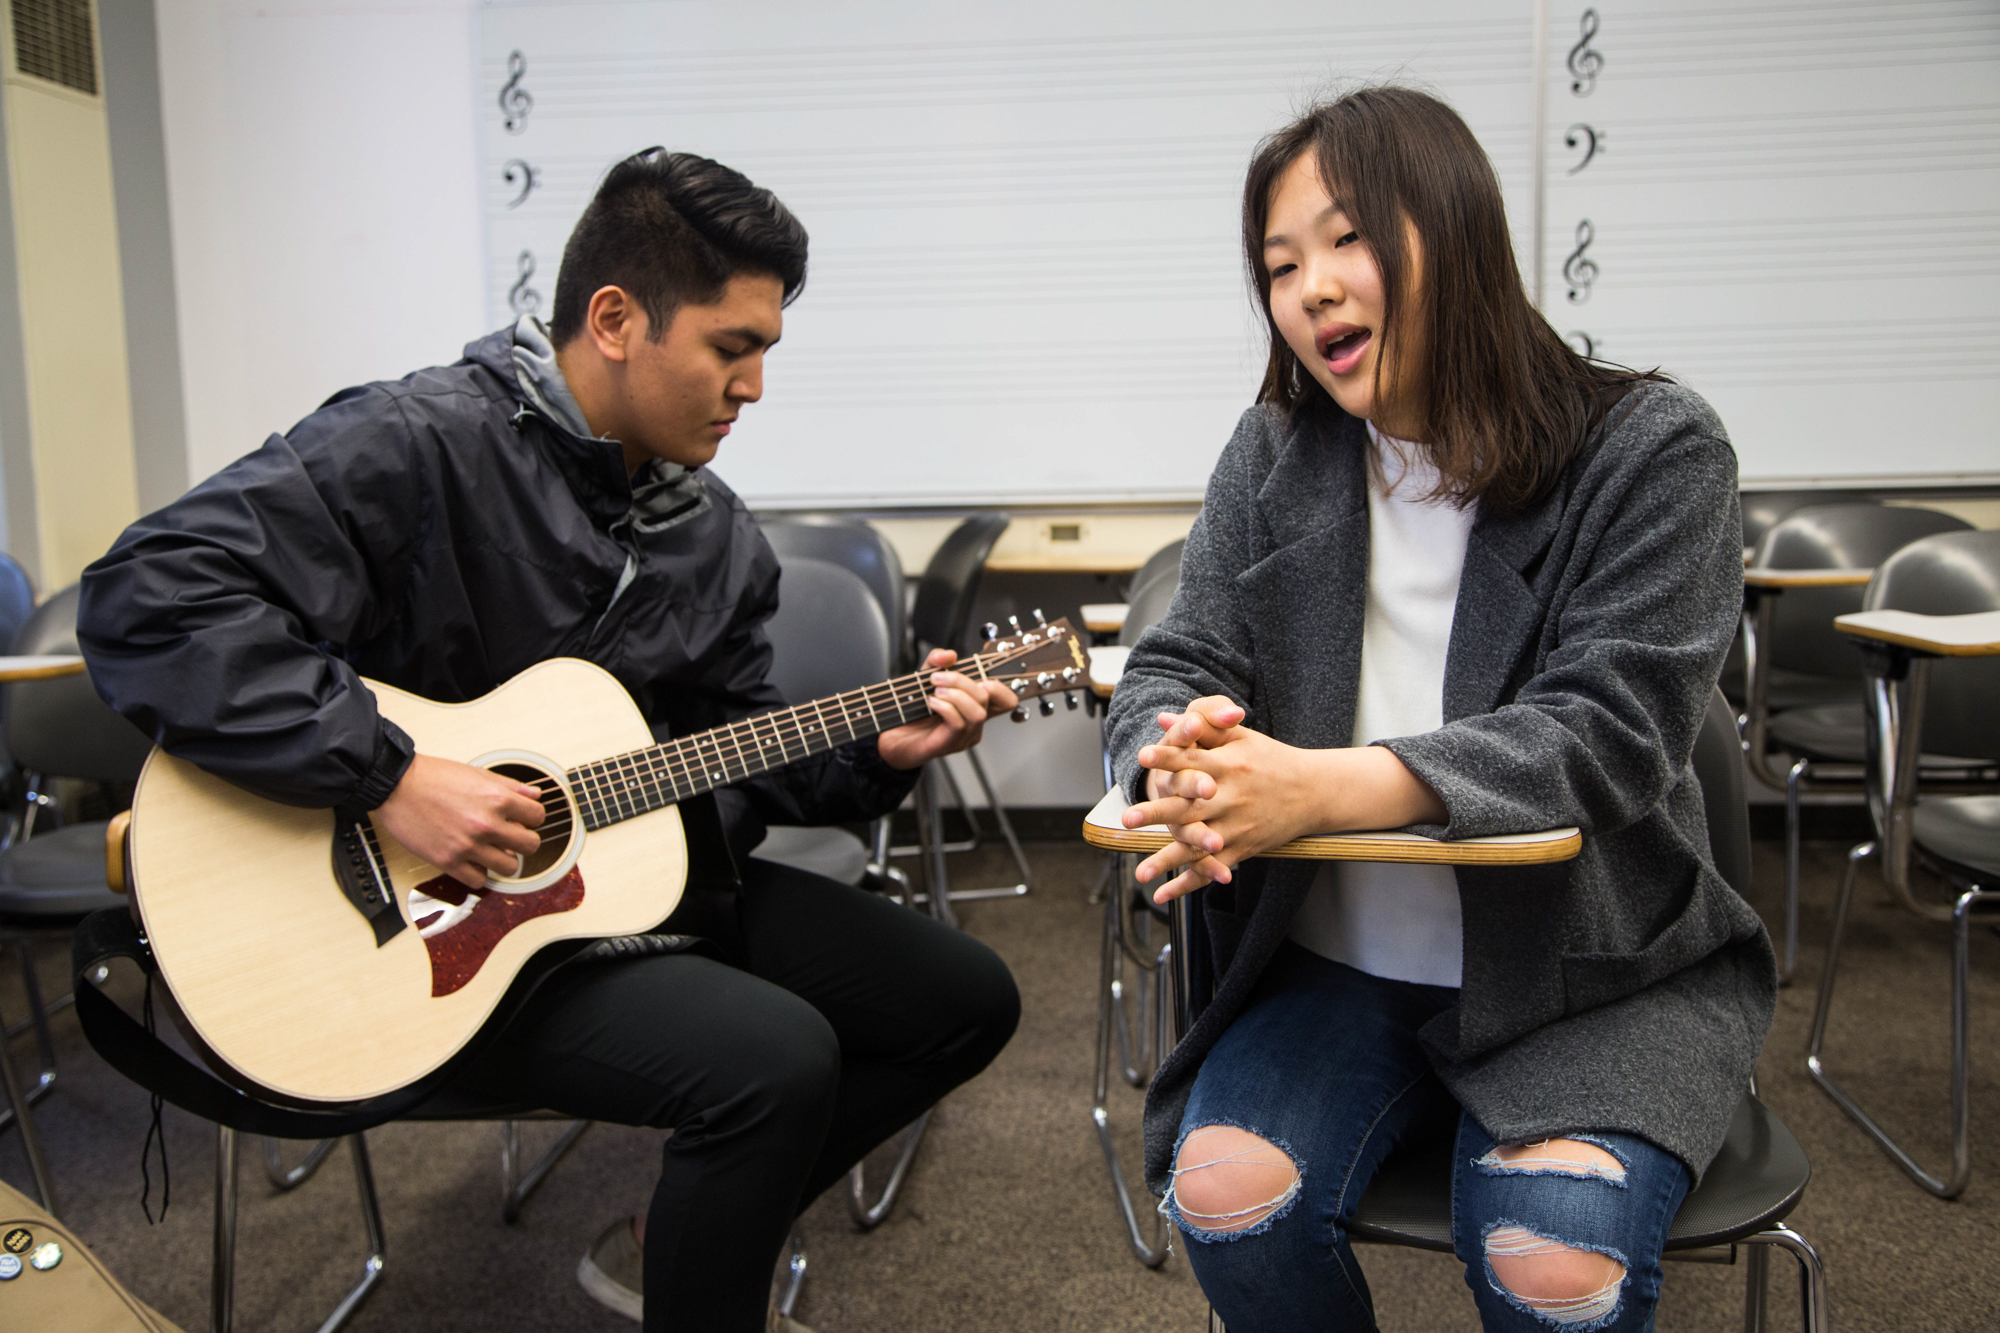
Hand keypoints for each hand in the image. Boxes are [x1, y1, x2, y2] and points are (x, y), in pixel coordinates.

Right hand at [374, 754, 546, 888]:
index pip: (538, 816)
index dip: (532, 817)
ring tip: (493, 851)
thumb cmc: (433, 777)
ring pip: (509, 867)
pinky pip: (479, 880)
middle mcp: (486, 824)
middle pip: (530, 845)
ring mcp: (468, 846)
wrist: (396, 786)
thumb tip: (535, 795)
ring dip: (504, 860)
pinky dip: (479, 873)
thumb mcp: (477, 773)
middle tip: (512, 837)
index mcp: (497, 799)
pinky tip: (473, 861)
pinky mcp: (448, 861)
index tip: (523, 819)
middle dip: (524, 841)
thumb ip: (510, 786)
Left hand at [876, 648, 1020, 770]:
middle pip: (987, 698)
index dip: (1000, 686)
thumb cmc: (912, 711)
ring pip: (977, 713)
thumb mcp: (924, 677)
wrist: (891, 737)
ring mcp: (964, 736)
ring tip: (935, 690)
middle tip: (937, 677)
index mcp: (975, 707)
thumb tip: (949, 655)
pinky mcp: (950, 744)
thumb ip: (936, 662)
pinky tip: (931, 702)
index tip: (978, 677)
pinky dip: (945, 707)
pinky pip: (959, 723)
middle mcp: (974, 724)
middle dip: (962, 680)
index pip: (1006, 701)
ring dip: (955, 694)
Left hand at [1123, 696, 1446, 903]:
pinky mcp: (1242, 849)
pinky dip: (1188, 884)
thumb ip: (1203, 727)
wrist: (1315, 792)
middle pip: (1190, 806)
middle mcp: (1231, 797)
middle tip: (1127, 817)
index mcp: (1230, 765)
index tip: (1143, 756)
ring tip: (1139, 872)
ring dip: (1167, 860)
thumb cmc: (1271, 759)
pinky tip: (1162, 895)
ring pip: (1198, 846)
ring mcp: (1237, 827)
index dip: (1169, 758)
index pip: (1194, 760)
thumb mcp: (1242, 736)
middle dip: (1158, 812)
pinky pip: (1212, 869)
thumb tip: (1163, 718)